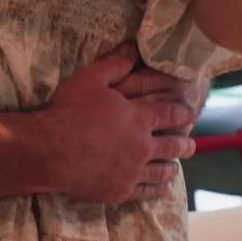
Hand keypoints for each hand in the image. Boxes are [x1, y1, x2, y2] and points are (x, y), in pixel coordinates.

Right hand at [36, 46, 196, 206]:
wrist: (50, 150)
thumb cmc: (70, 111)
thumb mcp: (90, 79)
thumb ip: (115, 64)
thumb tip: (133, 48)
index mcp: (138, 118)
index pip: (169, 114)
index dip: (182, 113)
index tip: (191, 114)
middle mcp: (142, 146)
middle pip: (172, 146)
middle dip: (184, 145)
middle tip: (191, 146)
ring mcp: (132, 171)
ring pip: (161, 171)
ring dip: (171, 168)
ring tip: (176, 168)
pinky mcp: (120, 190)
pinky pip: (146, 192)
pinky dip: (157, 190)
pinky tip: (161, 189)